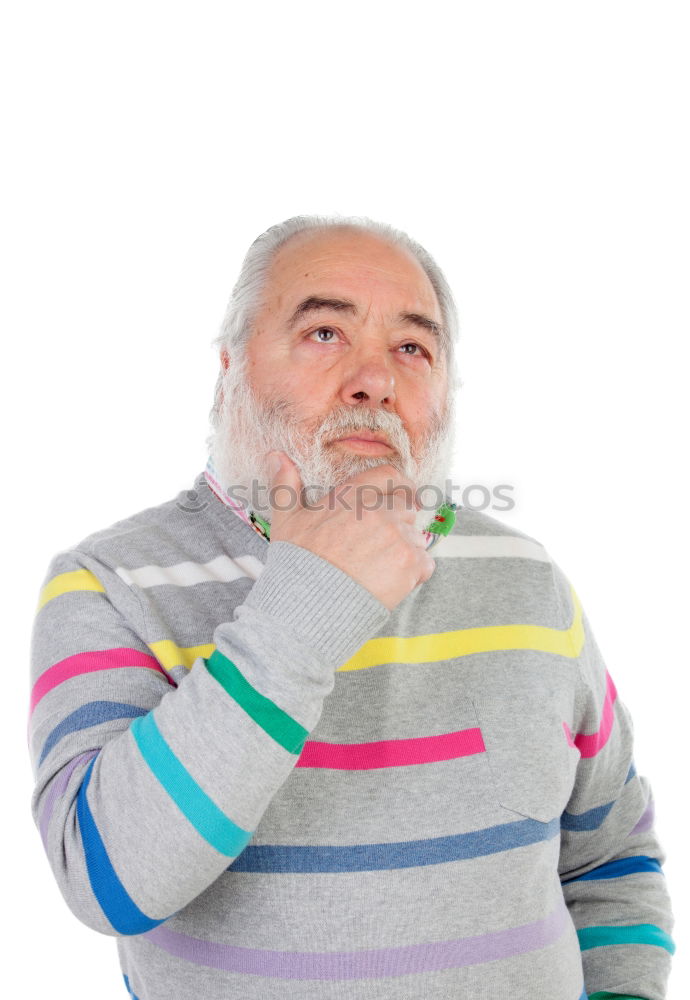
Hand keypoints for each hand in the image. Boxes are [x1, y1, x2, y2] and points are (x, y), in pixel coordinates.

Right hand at [265, 450, 434, 611]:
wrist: (308, 605)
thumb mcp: (286, 520)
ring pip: (416, 537)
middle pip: (407, 507)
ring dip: (404, 550)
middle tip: (382, 545)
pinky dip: (413, 574)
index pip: (390, 476)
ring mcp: (397, 536)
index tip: (402, 495)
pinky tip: (389, 584)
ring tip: (379, 570)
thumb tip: (276, 456)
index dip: (400, 485)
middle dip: (400, 523)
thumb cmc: (295, 563)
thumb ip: (285, 485)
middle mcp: (379, 511)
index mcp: (353, 496)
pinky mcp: (410, 563)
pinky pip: (425, 564)